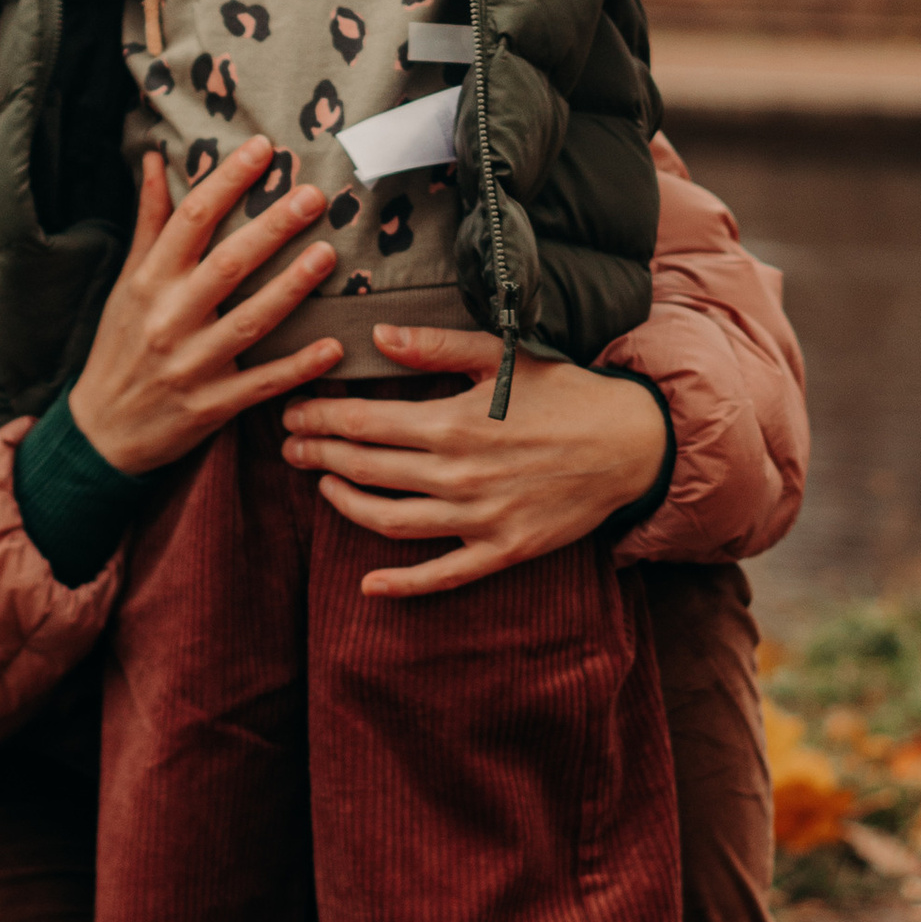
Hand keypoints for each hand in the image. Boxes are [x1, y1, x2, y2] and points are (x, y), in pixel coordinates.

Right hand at [69, 141, 343, 476]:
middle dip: (271, 228)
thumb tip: (157, 160)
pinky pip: (261, 384)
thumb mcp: (127, 284)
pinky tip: (333, 345)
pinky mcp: (211, 406)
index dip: (226, 181)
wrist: (100, 432)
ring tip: (328, 254)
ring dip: (290, 287)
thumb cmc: (120, 347)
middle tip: (313, 195)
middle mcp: (168, 319)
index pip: (190, 220)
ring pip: (249, 321)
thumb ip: (150, 223)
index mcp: (148, 282)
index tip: (263, 148)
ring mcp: (190, 365)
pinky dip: (297, 367)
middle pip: (226, 264)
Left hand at [280, 325, 669, 599]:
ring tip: (322, 487)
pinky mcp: (501, 552)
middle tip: (290, 447)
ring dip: (345, 505)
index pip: (363, 422)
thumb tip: (376, 336)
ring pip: (389, 521)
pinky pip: (441, 575)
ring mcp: (478, 519)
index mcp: (453, 423)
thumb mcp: (503, 356)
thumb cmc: (565, 394)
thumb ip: (435, 348)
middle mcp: (458, 474)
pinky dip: (401, 585)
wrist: (630, 444)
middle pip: (365, 469)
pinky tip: (369, 586)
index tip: (292, 412)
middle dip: (319, 456)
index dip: (319, 418)